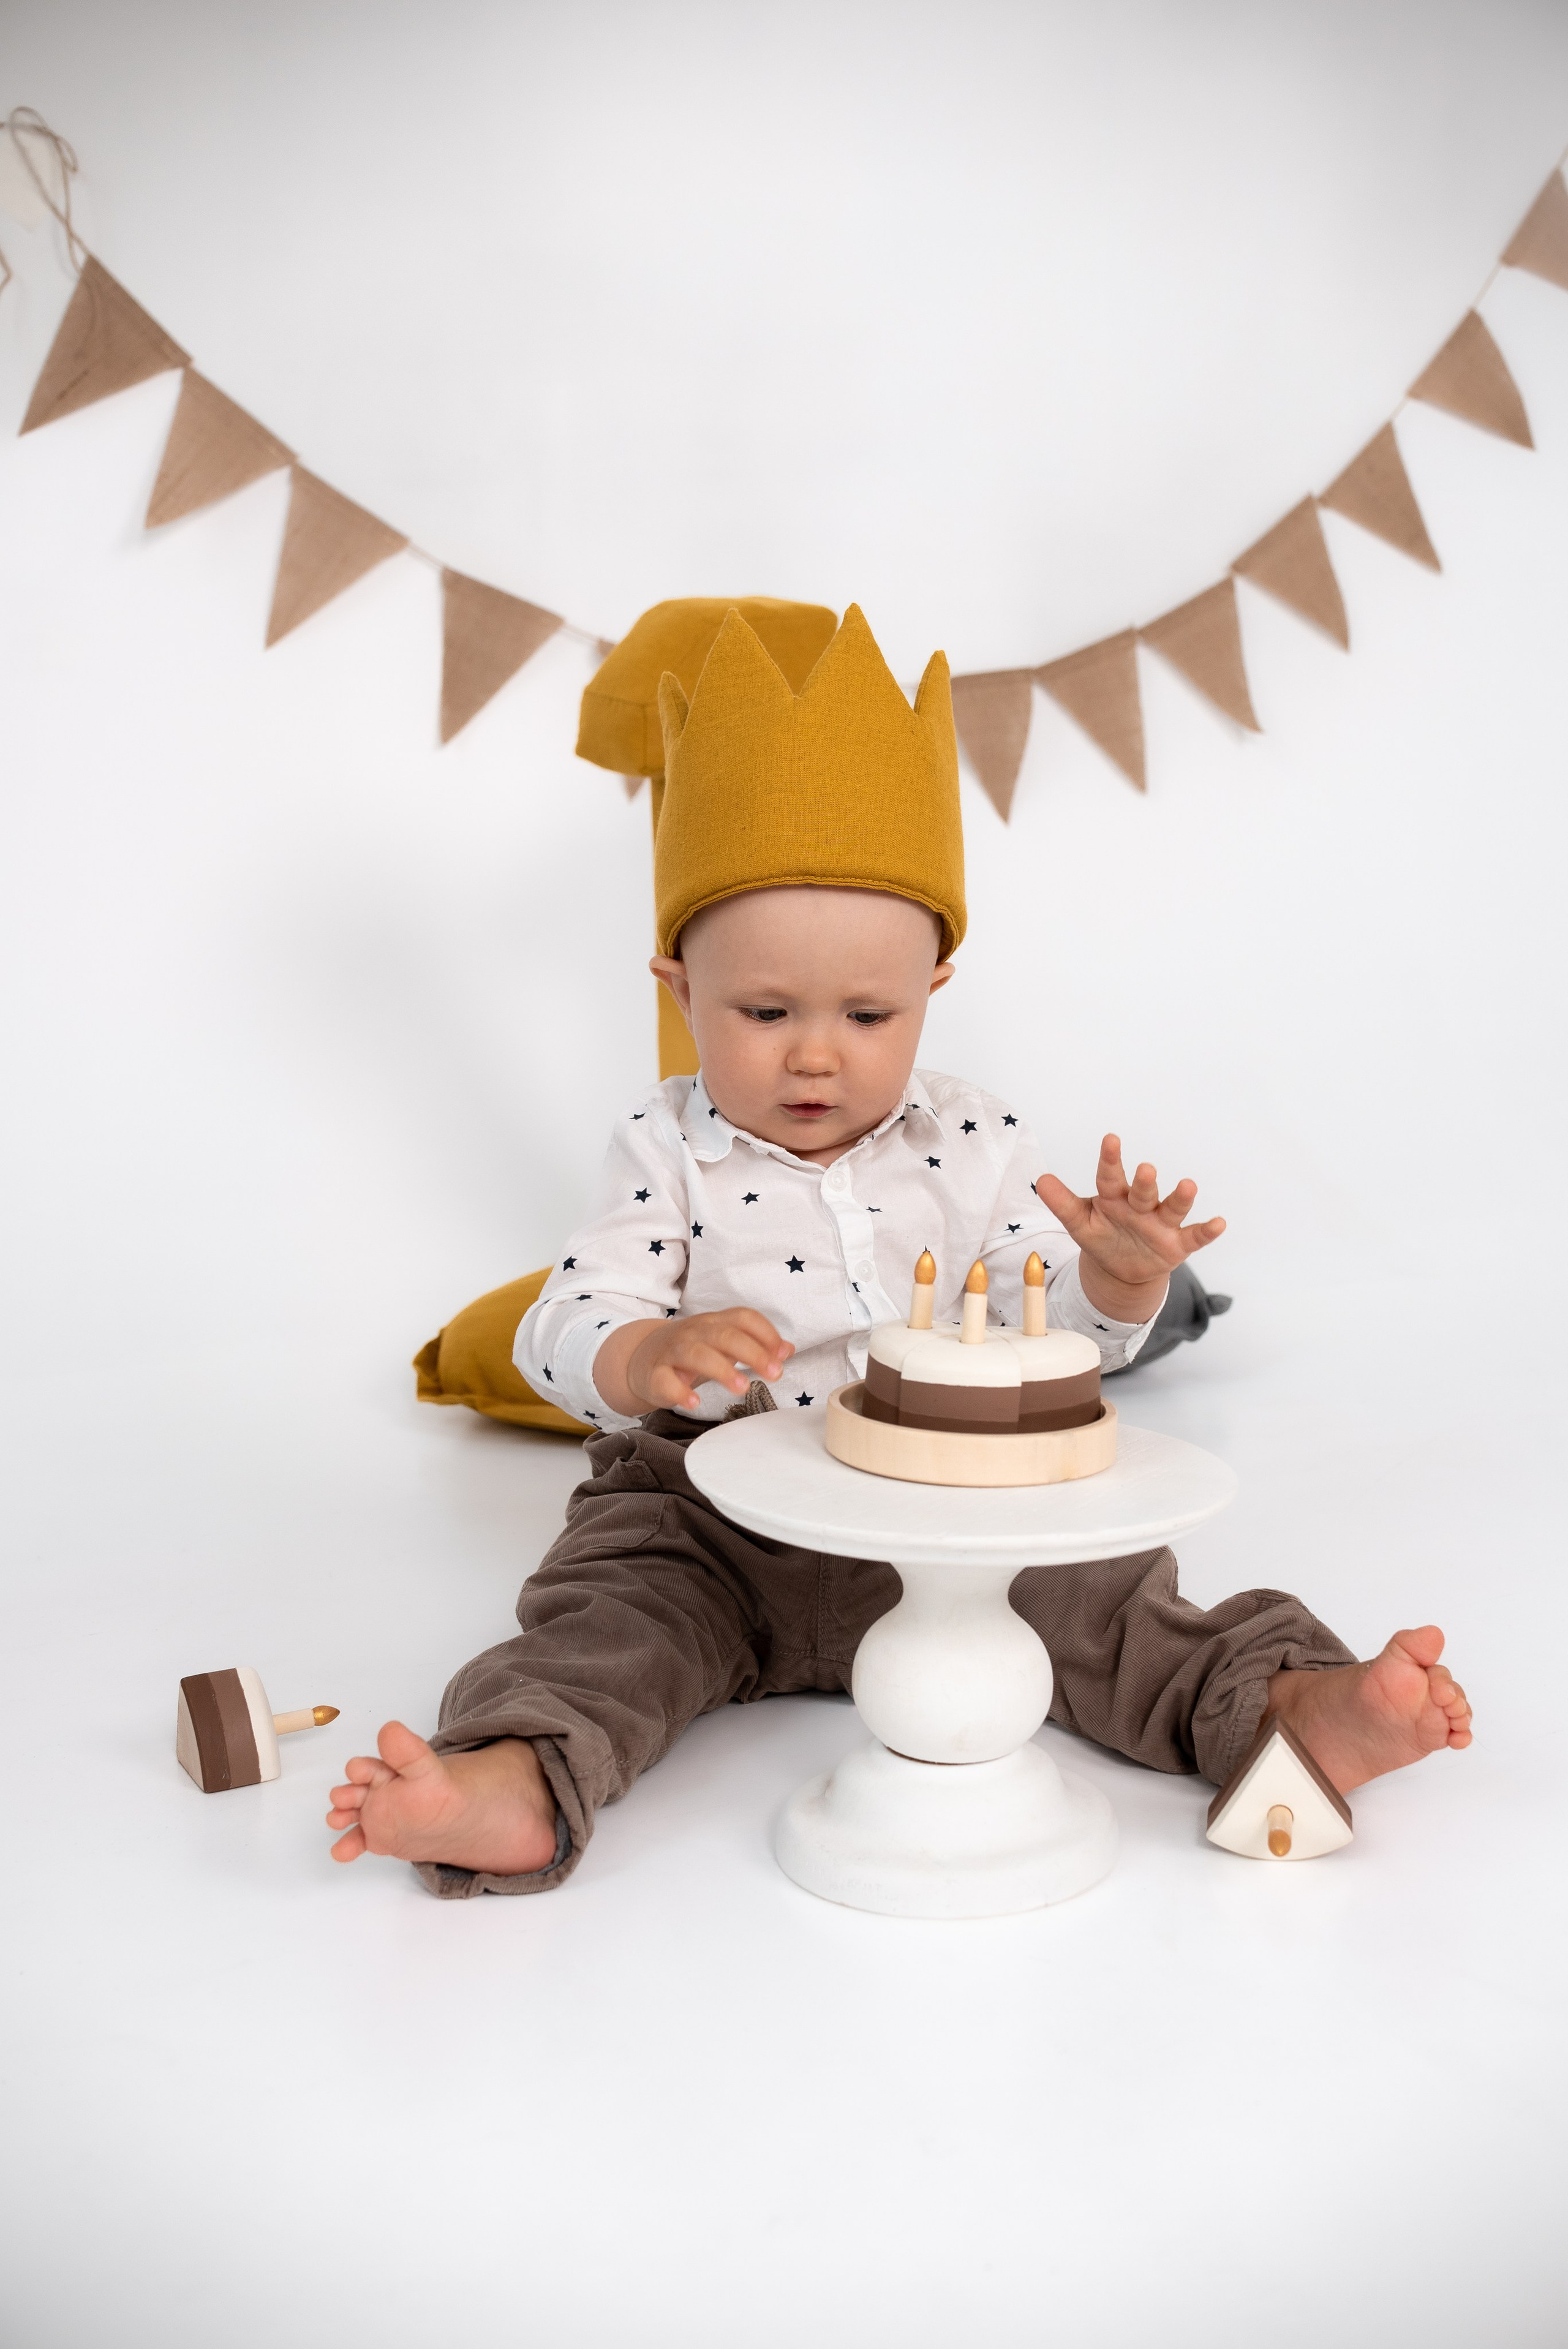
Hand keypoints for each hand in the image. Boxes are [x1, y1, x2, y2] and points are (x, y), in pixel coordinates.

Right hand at [596, 1308, 792, 1415]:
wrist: (641, 1358)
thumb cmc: (692, 1351)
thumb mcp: (722, 1343)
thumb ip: (755, 1345)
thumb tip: (787, 1351)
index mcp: (714, 1323)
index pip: (743, 1317)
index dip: (765, 1333)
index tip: (782, 1355)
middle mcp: (694, 1333)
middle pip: (725, 1335)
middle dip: (752, 1353)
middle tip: (774, 1374)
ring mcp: (673, 1353)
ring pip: (697, 1354)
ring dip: (722, 1370)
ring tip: (742, 1388)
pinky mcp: (655, 1375)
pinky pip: (665, 1381)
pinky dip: (680, 1392)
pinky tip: (694, 1403)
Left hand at [1035, 1134, 1224, 1323]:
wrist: (1121, 1268)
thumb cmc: (1102, 1236)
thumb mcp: (1079, 1223)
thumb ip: (1063, 1203)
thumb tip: (1040, 1180)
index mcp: (1114, 1197)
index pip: (1110, 1177)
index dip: (1110, 1159)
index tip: (1110, 1139)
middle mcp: (1141, 1205)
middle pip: (1143, 1191)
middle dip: (1144, 1181)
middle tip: (1146, 1169)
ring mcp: (1161, 1224)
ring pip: (1172, 1208)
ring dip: (1181, 1198)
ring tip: (1189, 1185)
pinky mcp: (1178, 1244)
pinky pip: (1195, 1236)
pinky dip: (1208, 1230)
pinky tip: (1220, 1223)